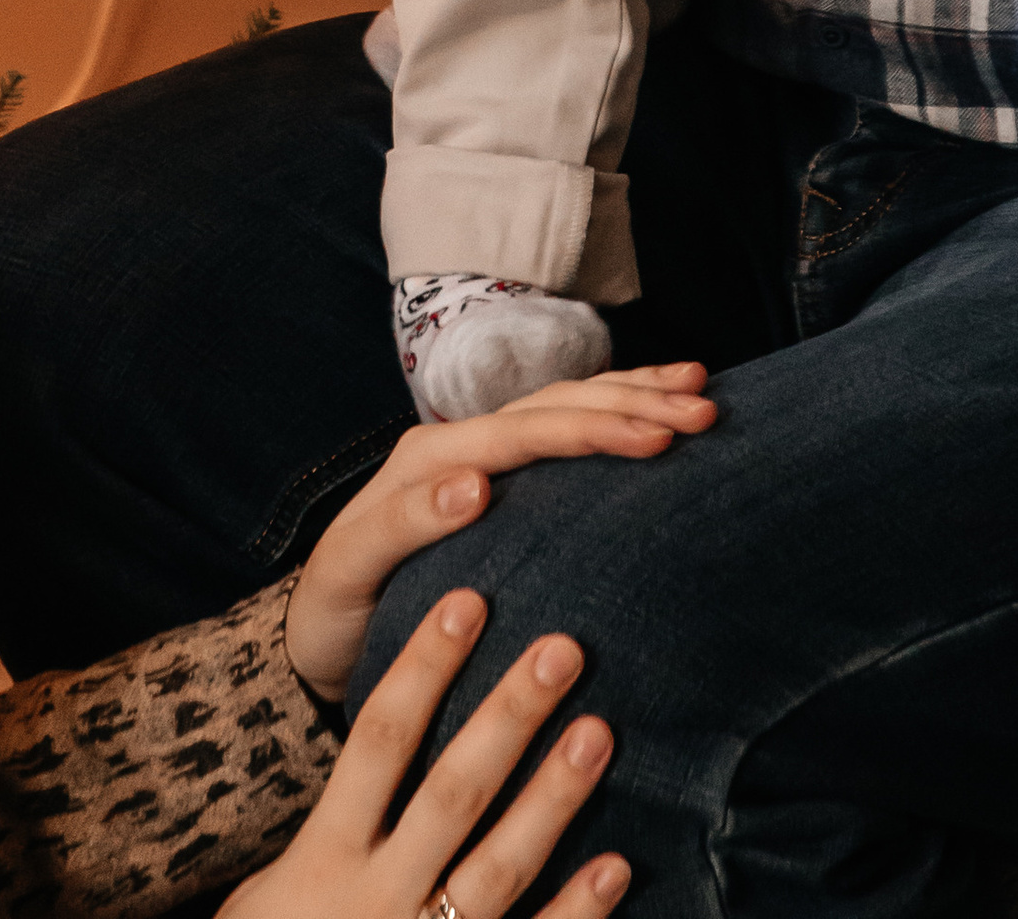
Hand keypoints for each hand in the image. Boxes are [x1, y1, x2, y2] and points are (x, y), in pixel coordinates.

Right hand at [225, 595, 627, 918]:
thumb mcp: (267, 895)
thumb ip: (323, 830)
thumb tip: (375, 742)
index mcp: (326, 856)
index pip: (379, 739)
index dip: (422, 668)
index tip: (465, 601)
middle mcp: (377, 895)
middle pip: (452, 791)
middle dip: (508, 716)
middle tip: (563, 647)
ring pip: (497, 867)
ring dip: (553, 800)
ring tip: (599, 731)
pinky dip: (576, 912)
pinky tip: (618, 866)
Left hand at [283, 364, 710, 706]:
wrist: (313, 631)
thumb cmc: (334, 607)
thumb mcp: (352, 568)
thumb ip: (404, 522)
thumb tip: (473, 483)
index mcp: (431, 458)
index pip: (529, 431)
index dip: (595, 428)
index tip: (659, 436)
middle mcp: (458, 443)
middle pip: (559, 407)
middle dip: (634, 402)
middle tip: (703, 409)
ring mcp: (479, 453)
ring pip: (569, 406)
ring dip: (634, 393)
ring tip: (700, 387)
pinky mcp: (498, 477)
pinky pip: (562, 431)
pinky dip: (611, 410)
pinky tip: (654, 404)